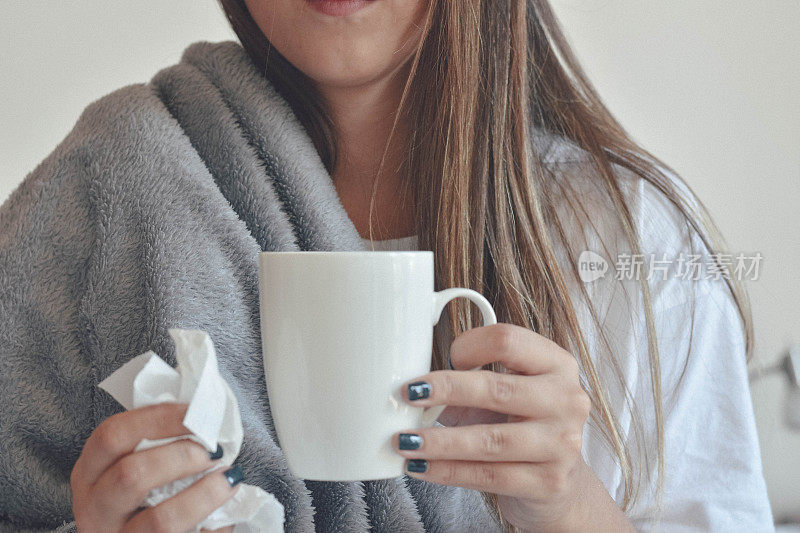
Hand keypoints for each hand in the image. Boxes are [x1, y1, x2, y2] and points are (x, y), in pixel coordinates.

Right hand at [71, 402, 240, 531]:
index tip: (197, 412)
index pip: (113, 434)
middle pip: (131, 474)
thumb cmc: (146, 500)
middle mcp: (94, 509)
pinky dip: (212, 524)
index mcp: (90, 473)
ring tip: (228, 479)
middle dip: (181, 456)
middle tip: (213, 451)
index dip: (159, 418)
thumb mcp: (138, 468)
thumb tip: (205, 417)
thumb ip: (158, 444)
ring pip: (160, 519)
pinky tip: (227, 514)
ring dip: (204, 494)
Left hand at [393, 323, 593, 530]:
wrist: (558, 481)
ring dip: (440, 441)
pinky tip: (421, 467)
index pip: (508, 341)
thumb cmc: (521, 424)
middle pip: (497, 388)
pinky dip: (448, 471)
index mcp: (557, 363)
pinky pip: (488, 476)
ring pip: (490, 440)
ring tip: (405, 441)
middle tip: (409, 394)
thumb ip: (469, 380)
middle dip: (446, 390)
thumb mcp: (506, 392)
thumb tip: (414, 386)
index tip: (445, 357)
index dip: (469, 346)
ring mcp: (562, 444)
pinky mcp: (550, 482)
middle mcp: (567, 400)